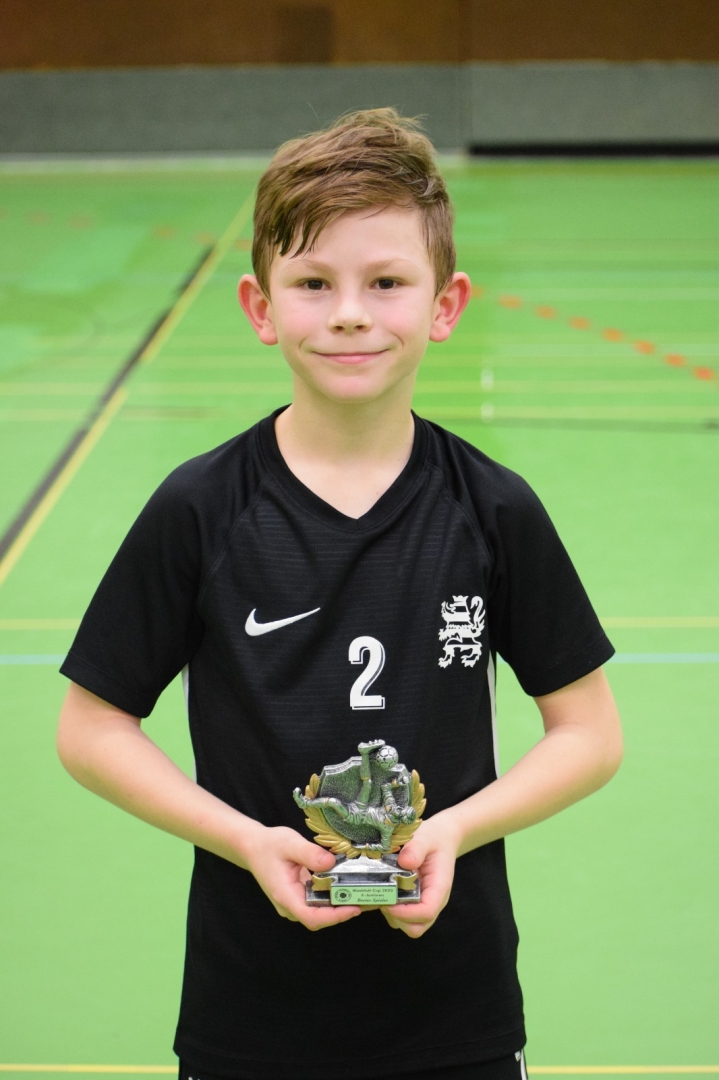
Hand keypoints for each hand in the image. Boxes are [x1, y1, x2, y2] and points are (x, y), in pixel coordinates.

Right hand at [243, 825, 361, 930]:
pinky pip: (318, 903)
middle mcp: (290, 905)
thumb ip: (310, 854)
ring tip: (364, 895)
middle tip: (367, 899)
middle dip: (343, 912)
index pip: (312, 917)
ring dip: (341, 906)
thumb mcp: (289, 843)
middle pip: (320, 918)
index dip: (334, 916)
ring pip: (320, 912)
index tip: (354, 908)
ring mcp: (294, 903)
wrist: (253, 847)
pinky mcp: (299, 897)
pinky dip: (334, 898)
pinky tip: (349, 887)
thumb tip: (331, 862)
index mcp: (285, 896)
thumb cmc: (269, 845)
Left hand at [380, 815, 458, 938]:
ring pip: (407, 925)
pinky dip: (390, 910)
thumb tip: (404, 861)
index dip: (406, 912)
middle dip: (397, 917)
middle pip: (417, 926)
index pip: (426, 912)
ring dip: (392, 914)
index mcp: (439, 887)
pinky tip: (384, 890)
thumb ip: (416, 848)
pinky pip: (402, 917)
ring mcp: (423, 904)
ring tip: (382, 891)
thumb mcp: (426, 837)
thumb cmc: (435, 839)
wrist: (442, 838)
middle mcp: (433, 901)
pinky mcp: (414, 903)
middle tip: (383, 896)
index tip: (388, 901)